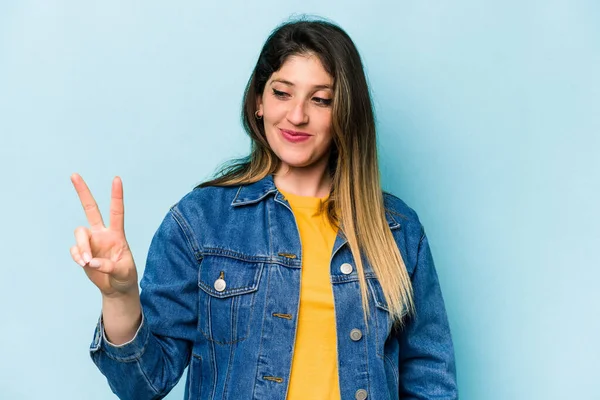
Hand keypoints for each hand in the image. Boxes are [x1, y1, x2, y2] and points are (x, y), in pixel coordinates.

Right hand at [70, 173, 137, 297]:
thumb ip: (109, 266)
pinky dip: (78, 256)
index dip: (116, 195)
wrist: (116, 288)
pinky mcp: (82, 252)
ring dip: (82, 246)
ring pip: (80, 233)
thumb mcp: (124, 271)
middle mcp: (102, 233)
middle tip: (74, 174)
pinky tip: (85, 263)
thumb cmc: (125, 276)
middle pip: (90, 208)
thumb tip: (90, 261)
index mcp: (117, 234)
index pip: (117, 211)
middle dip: (82, 192)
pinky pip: (75, 249)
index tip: (116, 179)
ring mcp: (91, 242)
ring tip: (86, 261)